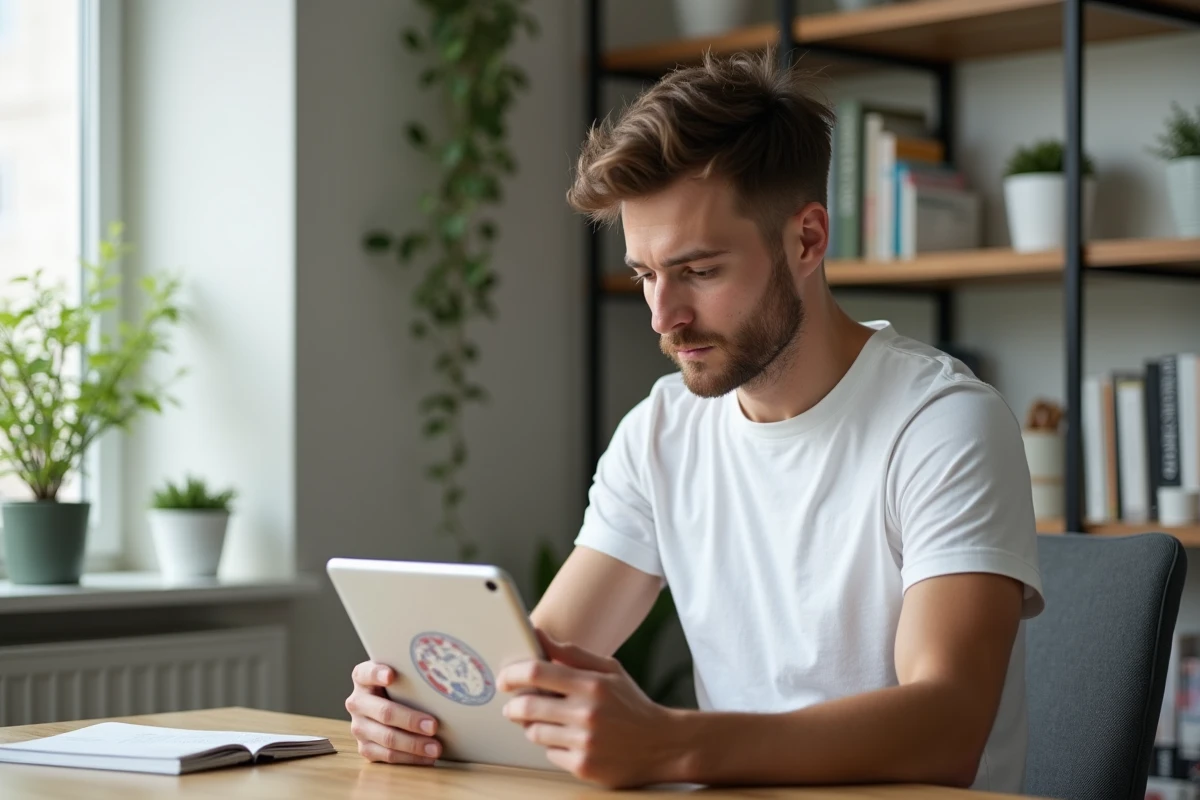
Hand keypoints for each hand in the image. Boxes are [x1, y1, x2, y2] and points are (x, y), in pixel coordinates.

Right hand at [345, 660, 442, 765]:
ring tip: (436, 747)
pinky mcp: (365, 747)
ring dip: (414, 744)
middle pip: (384, 712)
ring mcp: (359, 726)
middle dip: (410, 720)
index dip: (377, 674)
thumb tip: (439, 672)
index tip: (391, 676)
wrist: (388, 703)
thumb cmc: (401, 685)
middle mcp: (357, 702)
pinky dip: (410, 758)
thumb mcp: (401, 672)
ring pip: (387, 738)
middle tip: (434, 726)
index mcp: (362, 678)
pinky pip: (388, 756)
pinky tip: (427, 757)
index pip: (366, 673)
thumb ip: (410, 670)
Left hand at [496, 631, 685, 788]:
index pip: (537, 673)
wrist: (663, 745)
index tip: (505, 678)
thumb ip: (572, 654)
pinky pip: (550, 754)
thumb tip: (538, 635)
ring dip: (532, 726)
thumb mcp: (609, 670)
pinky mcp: (583, 767)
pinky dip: (553, 745)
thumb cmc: (632, 704)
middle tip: (513, 704)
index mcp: (593, 684)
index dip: (513, 674)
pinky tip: (569, 740)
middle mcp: (588, 714)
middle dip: (513, 705)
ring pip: (534, 732)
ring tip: (546, 721)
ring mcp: (585, 743)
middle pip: (528, 706)